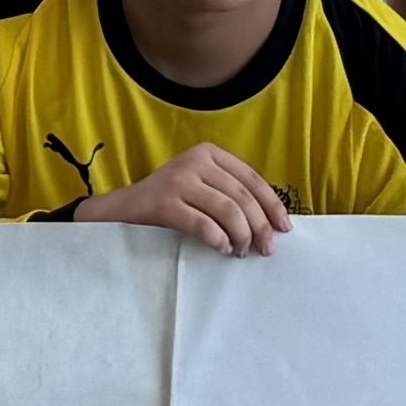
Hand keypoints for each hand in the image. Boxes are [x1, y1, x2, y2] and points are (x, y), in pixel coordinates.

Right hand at [81, 143, 294, 256]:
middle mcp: (195, 161)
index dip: (272, 205)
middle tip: (266, 249)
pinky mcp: (164, 202)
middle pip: (242, 197)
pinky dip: (218, 239)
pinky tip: (222, 249)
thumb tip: (272, 223)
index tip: (284, 228)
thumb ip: (230, 195)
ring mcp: (178, 180)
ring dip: (241, 236)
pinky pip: (203, 224)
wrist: (121, 211)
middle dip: (260, 226)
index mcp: (209, 153)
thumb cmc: (169, 204)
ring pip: (227, 210)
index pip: (252, 179)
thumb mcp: (201, 188)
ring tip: (241, 252)